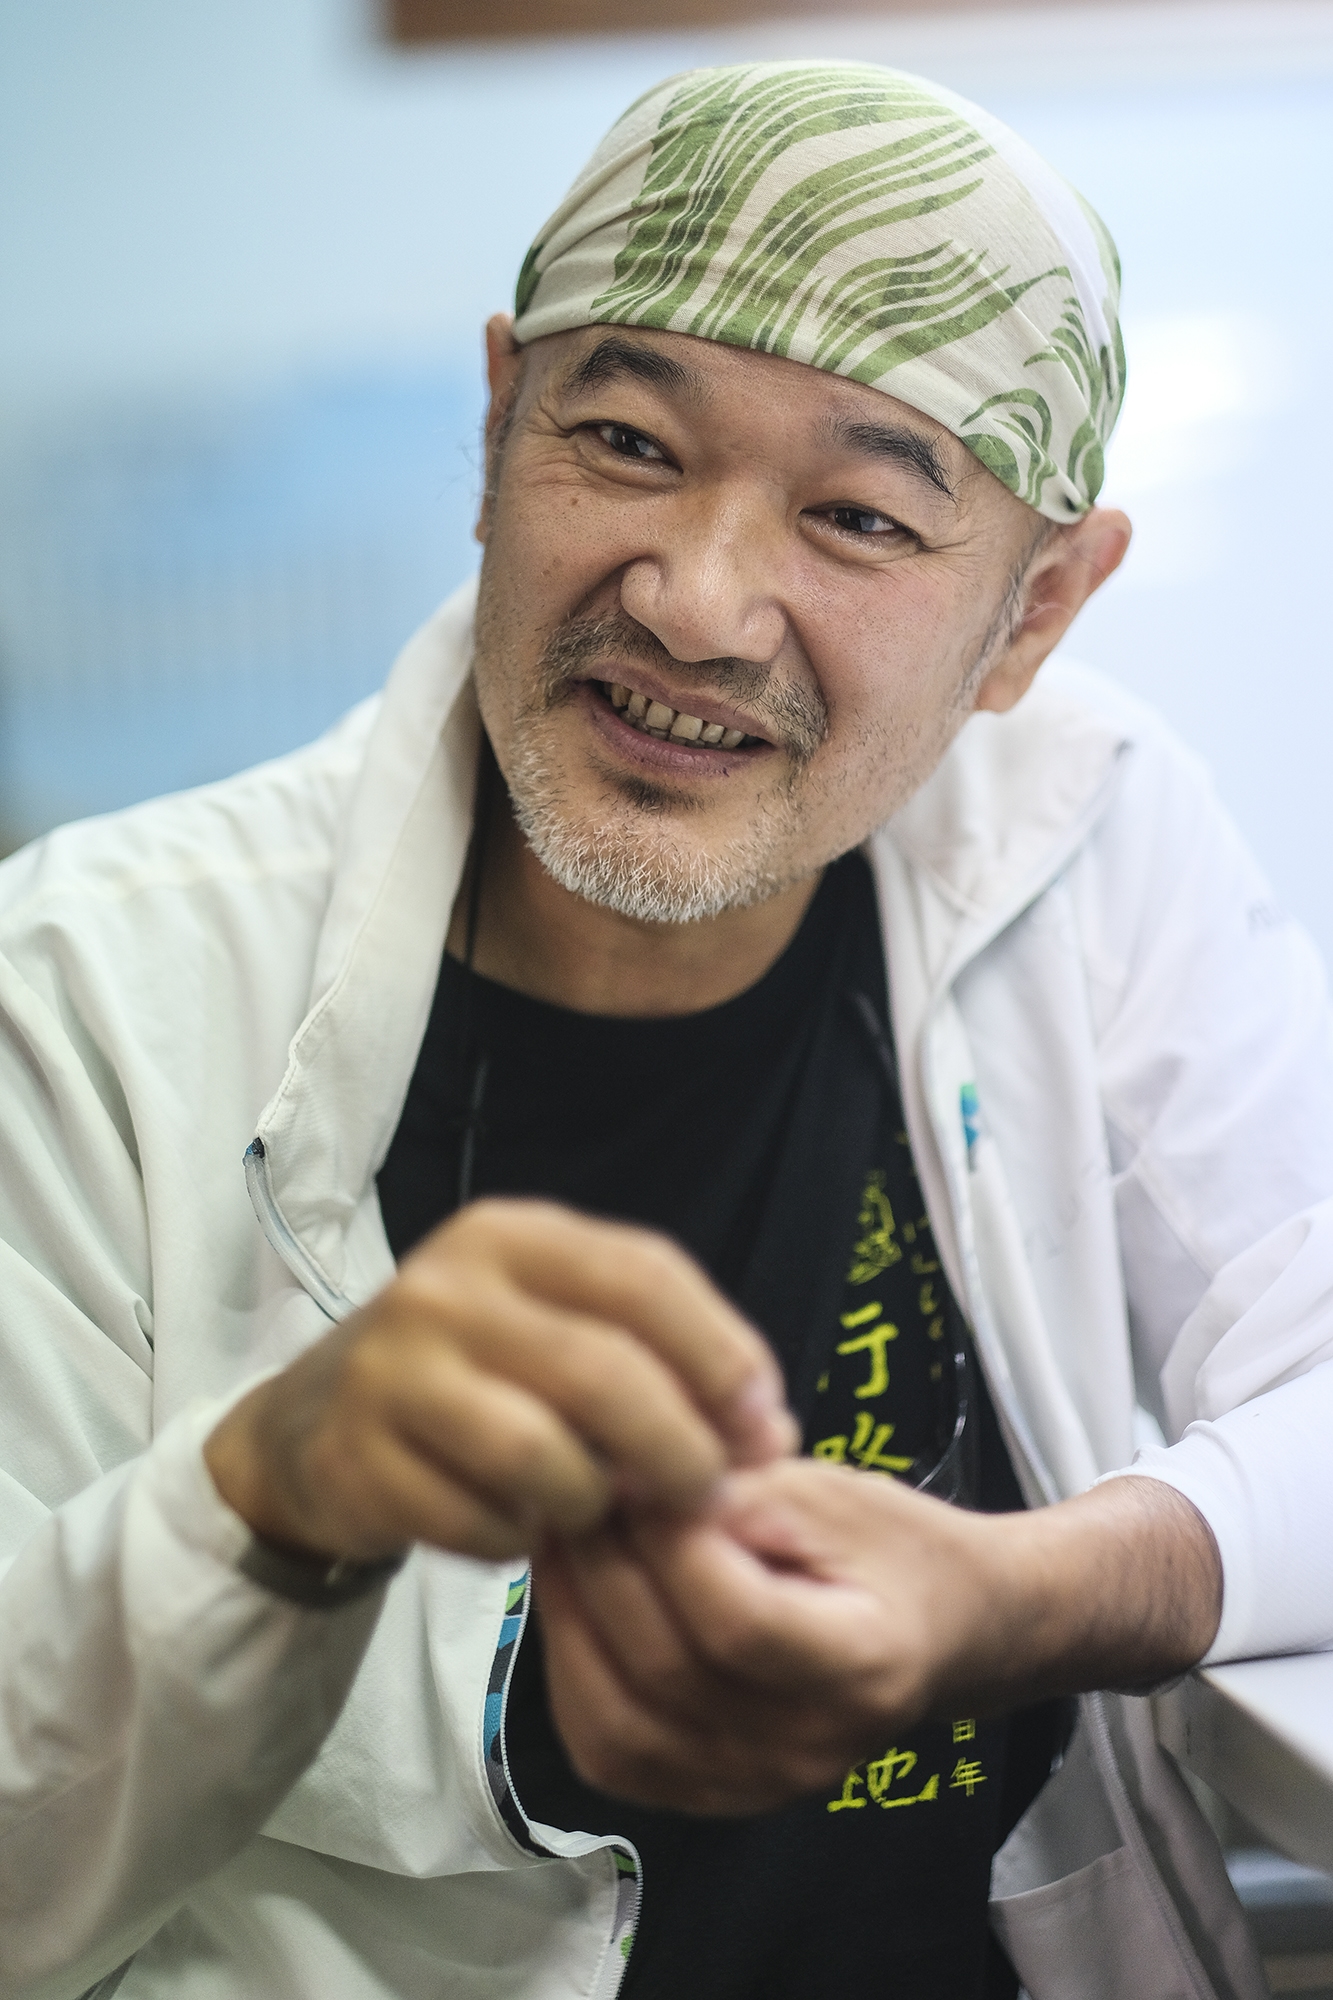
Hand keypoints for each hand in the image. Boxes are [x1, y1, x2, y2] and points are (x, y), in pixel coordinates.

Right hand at [204, 1198, 795, 1564]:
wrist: (313, 1424)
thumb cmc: (474, 1369)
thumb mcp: (551, 1322)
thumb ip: (654, 1354)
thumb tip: (766, 1432)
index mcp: (512, 1234)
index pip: (645, 1276)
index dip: (722, 1355)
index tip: (765, 1426)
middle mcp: (448, 1287)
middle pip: (604, 1372)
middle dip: (680, 1448)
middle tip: (708, 1497)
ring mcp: (393, 1370)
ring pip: (544, 1456)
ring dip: (597, 1502)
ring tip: (604, 1510)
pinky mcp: (358, 1457)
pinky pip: (482, 1521)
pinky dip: (522, 1539)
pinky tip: (523, 1527)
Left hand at [535, 1461, 1221, 1813]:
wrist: (941, 1631)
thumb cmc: (891, 1546)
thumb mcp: (831, 1491)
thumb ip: (737, 1489)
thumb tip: (628, 1480)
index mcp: (862, 1667)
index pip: (736, 1621)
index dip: (670, 1541)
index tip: (643, 1465)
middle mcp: (807, 1749)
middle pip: (665, 1670)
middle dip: (604, 1563)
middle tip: (580, 1483)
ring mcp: (755, 1788)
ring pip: (617, 1723)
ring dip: (570, 1617)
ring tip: (564, 1534)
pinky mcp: (708, 1798)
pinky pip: (608, 1751)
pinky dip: (571, 1671)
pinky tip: (574, 1599)